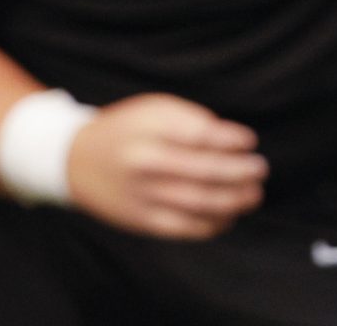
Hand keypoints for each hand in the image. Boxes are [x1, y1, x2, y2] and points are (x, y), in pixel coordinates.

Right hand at [67, 93, 268, 240]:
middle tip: (261, 170)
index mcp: (149, 129)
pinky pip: (184, 227)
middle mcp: (145, 163)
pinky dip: (211, 225)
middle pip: (204, 172)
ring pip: (198, 203)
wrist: (74, 160)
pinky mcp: (141, 220)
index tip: (249, 142)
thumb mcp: (154, 109)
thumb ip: (191, 120)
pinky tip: (228, 217)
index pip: (199, 136)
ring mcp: (142, 195)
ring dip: (233, 201)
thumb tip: (232, 141)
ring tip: (253, 195)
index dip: (231, 141)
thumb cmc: (126, 129)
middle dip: (240, 173)